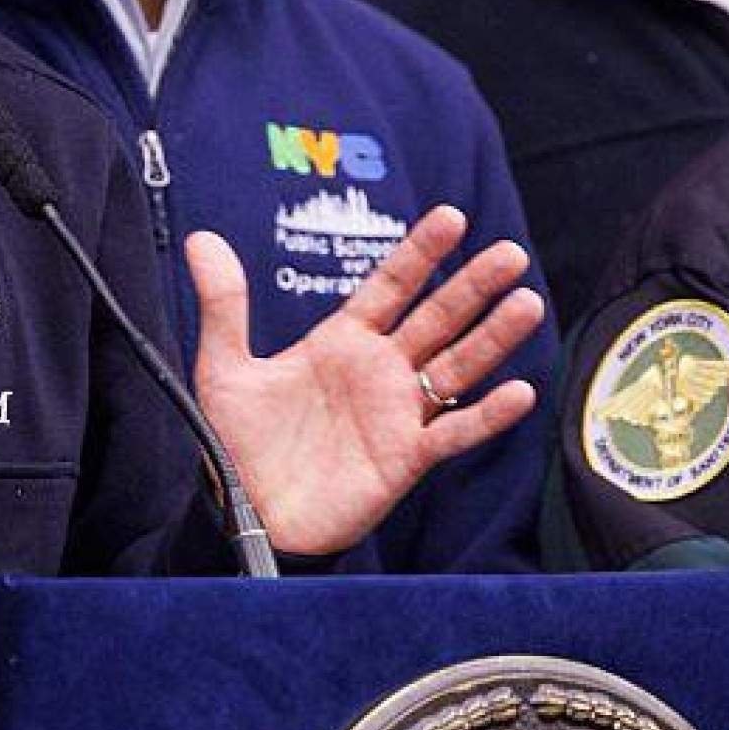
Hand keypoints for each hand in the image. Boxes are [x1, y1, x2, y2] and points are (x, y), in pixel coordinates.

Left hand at [188, 204, 541, 555]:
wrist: (245, 512)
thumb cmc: (238, 442)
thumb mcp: (225, 368)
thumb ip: (223, 305)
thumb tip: (201, 240)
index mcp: (342, 341)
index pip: (390, 286)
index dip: (420, 253)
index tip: (451, 216)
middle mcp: (379, 370)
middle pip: (437, 319)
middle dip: (473, 286)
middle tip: (510, 253)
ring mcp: (397, 413)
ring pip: (456, 367)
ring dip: (493, 338)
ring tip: (527, 303)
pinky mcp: (405, 458)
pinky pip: (454, 433)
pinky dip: (487, 416)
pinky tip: (519, 392)